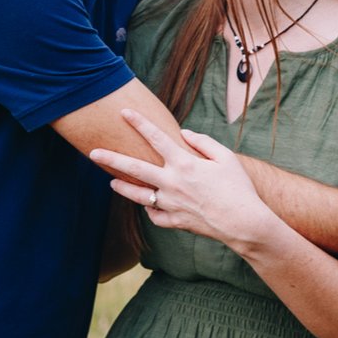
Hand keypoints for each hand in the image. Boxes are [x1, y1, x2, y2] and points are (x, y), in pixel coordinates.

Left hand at [88, 109, 277, 251]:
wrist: (245, 224)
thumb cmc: (239, 188)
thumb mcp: (226, 158)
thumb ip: (204, 142)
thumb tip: (185, 134)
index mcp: (184, 163)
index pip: (156, 138)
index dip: (139, 123)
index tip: (124, 113)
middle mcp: (172, 183)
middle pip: (134, 168)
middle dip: (111, 158)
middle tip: (93, 152)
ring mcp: (171, 204)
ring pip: (138, 195)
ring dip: (122, 187)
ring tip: (111, 182)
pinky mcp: (175, 221)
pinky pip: (155, 216)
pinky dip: (151, 210)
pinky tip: (149, 205)